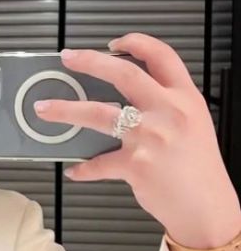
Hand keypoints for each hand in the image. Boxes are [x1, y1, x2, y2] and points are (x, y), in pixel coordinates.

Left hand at [34, 32, 240, 248]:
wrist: (208, 208)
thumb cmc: (199, 168)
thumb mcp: (193, 125)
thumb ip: (165, 106)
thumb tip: (126, 99)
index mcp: (185, 98)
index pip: (162, 56)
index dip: (136, 42)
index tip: (113, 42)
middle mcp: (169, 111)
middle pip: (124, 74)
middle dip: (90, 62)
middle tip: (67, 58)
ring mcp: (151, 137)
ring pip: (99, 113)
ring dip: (65, 110)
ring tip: (43, 108)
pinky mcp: (135, 165)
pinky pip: (98, 164)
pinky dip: (84, 168)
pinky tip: (74, 171)